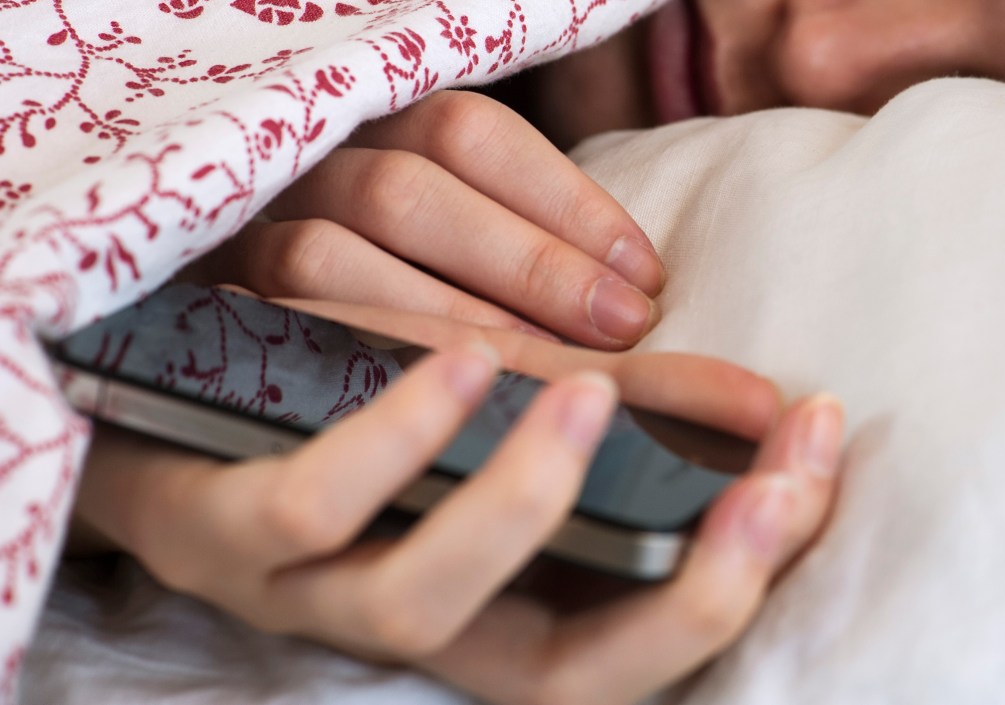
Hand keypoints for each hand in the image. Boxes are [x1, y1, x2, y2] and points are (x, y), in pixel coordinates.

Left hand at [72, 304, 842, 704]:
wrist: (163, 399)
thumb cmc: (351, 410)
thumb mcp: (491, 414)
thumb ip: (600, 411)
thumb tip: (738, 384)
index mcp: (491, 611)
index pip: (641, 651)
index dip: (744, 576)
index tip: (817, 459)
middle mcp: (415, 630)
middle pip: (565, 679)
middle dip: (697, 590)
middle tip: (779, 478)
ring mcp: (311, 589)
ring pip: (420, 604)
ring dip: (529, 505)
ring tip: (597, 393)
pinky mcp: (222, 527)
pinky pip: (310, 506)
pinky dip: (399, 439)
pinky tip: (471, 355)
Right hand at [187, 91, 665, 348]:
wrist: (210, 298)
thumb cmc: (388, 255)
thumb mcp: (451, 208)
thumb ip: (520, 223)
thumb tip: (639, 284)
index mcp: (367, 105)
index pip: (471, 132)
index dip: (566, 201)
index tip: (647, 274)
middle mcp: (296, 152)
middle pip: (409, 192)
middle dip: (528, 264)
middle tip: (622, 328)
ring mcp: (234, 221)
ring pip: (332, 260)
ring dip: (452, 321)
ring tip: (547, 369)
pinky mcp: (198, 296)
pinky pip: (276, 327)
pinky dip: (367, 358)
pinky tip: (444, 397)